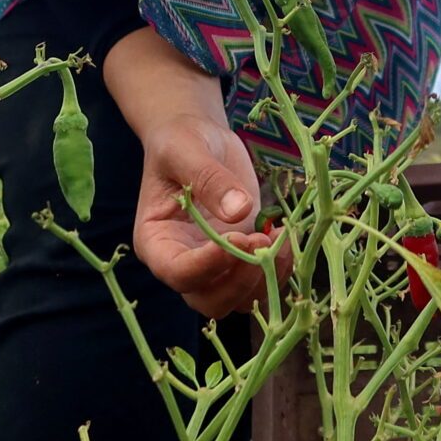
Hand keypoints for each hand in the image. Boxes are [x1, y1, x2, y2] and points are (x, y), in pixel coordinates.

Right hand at [113, 61, 290, 316]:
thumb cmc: (181, 142)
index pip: (177, 273)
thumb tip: (240, 211)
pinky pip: (260, 283)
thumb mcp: (186, 150)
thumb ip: (208, 179)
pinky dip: (278, 269)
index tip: (237, 238)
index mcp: (156, 242)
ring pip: (238, 300)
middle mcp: (183, 263)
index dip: (208, 266)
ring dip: (264, 279)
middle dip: (239, 281)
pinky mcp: (241, 258)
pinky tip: (284, 236)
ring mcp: (214, 266)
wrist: (198, 139)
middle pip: (208, 301)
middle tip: (259, 241)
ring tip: (278, 238)